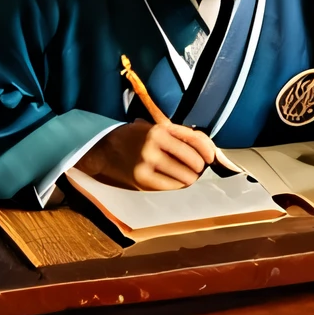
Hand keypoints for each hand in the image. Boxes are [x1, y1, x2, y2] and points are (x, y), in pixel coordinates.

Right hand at [76, 119, 225, 191]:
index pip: (195, 140)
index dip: (209, 151)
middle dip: (199, 167)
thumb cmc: (134, 137)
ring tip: (187, 176)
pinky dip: (177, 186)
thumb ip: (180, 136)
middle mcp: (154, 145)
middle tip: (197, 169)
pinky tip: (175, 182)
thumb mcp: (156, 127)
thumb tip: (209, 150)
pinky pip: (170, 187)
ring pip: (184, 177)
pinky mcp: (141, 180)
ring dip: (190, 178)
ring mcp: (147, 164)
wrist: (102, 149)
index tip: (211, 158)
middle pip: (193, 162)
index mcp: (160, 129)